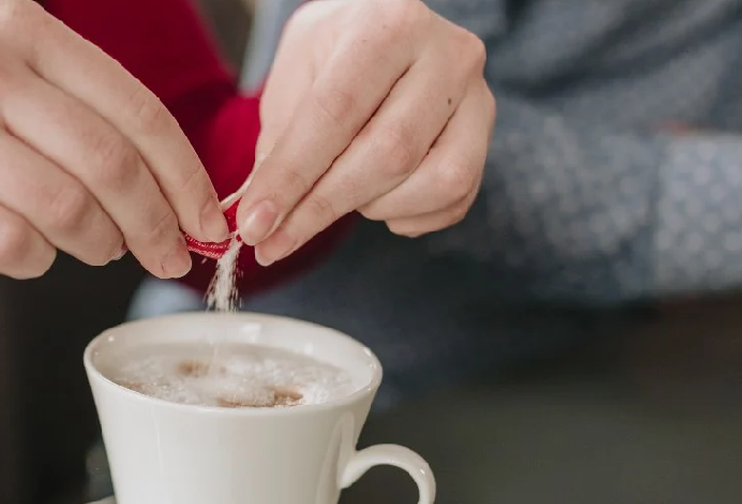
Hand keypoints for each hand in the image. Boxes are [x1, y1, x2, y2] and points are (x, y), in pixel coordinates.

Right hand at [0, 0, 227, 279]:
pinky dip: (37, 261)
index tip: (206, 220)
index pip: (136, 110)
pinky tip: (32, 253)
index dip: (184, 176)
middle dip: (156, 224)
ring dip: (98, 244)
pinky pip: (9, 242)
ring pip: (65, 208)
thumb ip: (76, 110)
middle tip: (169, 257)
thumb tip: (168, 187)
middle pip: (110, 164)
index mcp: (23, 29)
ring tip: (97, 249)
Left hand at [236, 0, 495, 264]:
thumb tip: (258, 219)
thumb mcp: (293, 81)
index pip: (336, 113)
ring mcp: (478, 96)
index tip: (255, 225)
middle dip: (322, 207)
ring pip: (434, 181)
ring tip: (340, 194)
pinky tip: (377, 200)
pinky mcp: (486, 136)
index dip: (292, 177)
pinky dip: (407, 216)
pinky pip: (454, 199)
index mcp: (388, 24)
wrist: (383, 38)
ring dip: (374, 207)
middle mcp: (447, 54)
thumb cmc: (331, 60)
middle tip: (273, 241)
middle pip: (389, 152)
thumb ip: (278, 147)